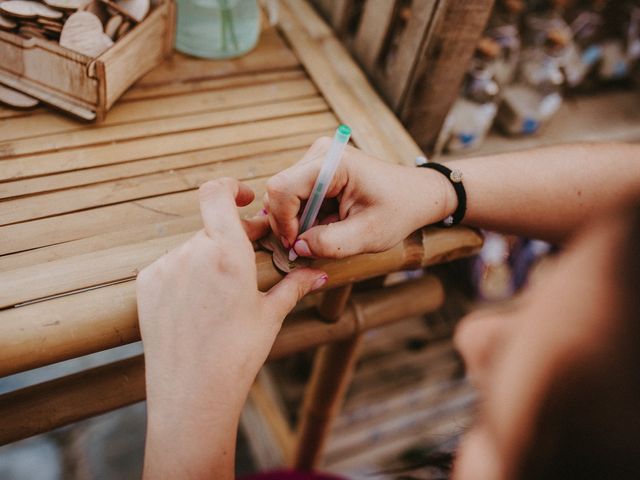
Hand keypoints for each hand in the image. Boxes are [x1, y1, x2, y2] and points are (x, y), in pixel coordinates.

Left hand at [137, 178, 326, 478]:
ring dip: (207, 260)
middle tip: (246, 263)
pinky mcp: (146, 284)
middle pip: (211, 227)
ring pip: (191, 249)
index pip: (216, 193)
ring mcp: (165, 267)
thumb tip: (319, 274)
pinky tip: (196, 306)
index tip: (243, 199)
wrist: (192, 393)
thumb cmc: (237, 354)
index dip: (229, 188)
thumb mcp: (270, 315)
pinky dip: (185, 276)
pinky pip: (170, 267)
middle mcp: (191, 252)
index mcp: (226, 252)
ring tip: (219, 297)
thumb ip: (294, 285)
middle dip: (229, 239)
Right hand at [264, 138, 456, 258]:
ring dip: (297, 221)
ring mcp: (316, 159)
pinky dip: (303, 216)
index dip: (283, 221)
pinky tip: (324, 224)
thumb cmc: (398, 210)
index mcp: (332, 162)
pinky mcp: (316, 169)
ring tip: (325, 233)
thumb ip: (331, 243)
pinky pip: (294, 195)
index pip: (283, 188)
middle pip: (278, 191)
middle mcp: (319, 153)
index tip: (298, 245)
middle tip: (309, 245)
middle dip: (288, 223)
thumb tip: (297, 247)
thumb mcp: (369, 235)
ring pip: (283, 195)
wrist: (415, 195)